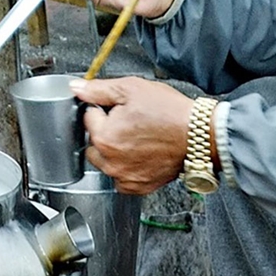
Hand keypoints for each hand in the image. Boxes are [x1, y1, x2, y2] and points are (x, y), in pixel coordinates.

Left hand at [69, 77, 193, 194]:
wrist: (199, 136)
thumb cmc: (170, 113)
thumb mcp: (132, 89)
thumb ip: (99, 89)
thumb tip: (77, 88)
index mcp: (104, 137)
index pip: (89, 118)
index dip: (104, 109)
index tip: (121, 109)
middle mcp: (110, 162)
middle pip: (94, 142)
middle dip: (106, 131)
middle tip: (130, 123)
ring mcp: (124, 177)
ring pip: (106, 161)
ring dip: (114, 151)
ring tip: (138, 138)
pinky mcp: (138, 186)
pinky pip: (121, 177)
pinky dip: (127, 167)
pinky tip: (142, 154)